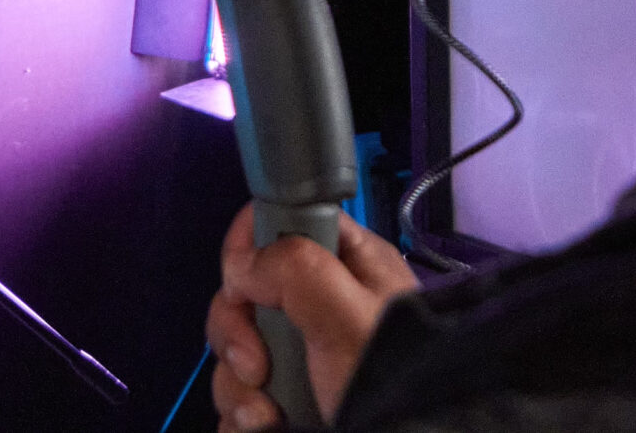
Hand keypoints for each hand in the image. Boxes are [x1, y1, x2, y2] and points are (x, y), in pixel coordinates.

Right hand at [207, 206, 415, 430]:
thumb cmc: (399, 386)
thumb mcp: (351, 316)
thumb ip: (296, 269)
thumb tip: (242, 266)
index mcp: (345, 265)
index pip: (278, 222)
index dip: (248, 249)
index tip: (243, 290)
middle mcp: (319, 303)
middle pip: (243, 292)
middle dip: (236, 335)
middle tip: (257, 368)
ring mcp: (300, 353)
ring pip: (235, 347)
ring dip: (238, 386)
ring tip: (265, 416)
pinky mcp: (287, 394)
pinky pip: (239, 391)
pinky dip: (240, 413)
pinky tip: (262, 426)